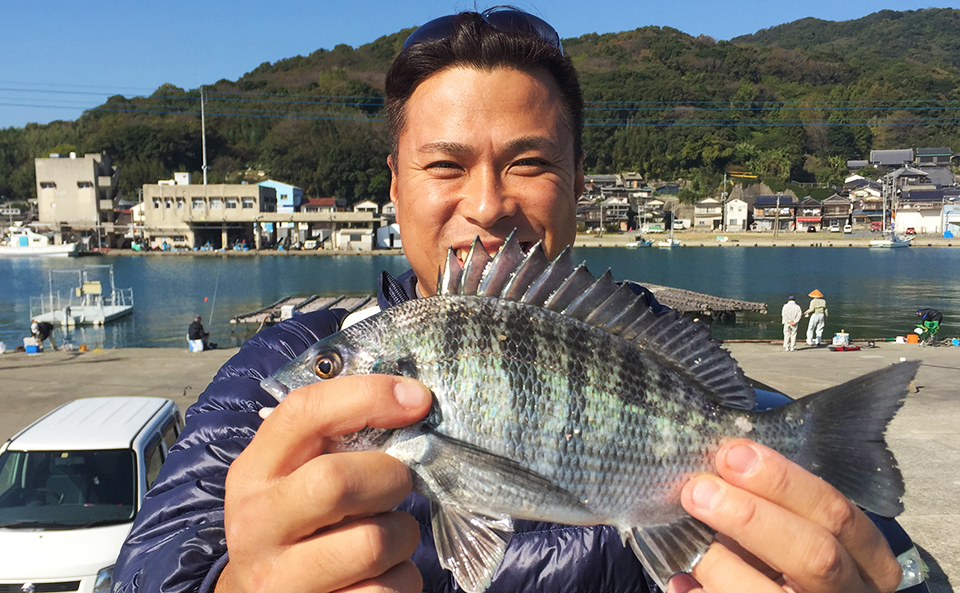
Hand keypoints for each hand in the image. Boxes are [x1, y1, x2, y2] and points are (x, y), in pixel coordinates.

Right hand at [215, 375, 432, 592]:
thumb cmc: (296, 525)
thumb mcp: (294, 477)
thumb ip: (336, 441)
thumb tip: (412, 402)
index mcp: (253, 474)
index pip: (304, 414)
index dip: (367, 396)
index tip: (417, 399)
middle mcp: (256, 526)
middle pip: (335, 483)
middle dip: (390, 478)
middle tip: (398, 484)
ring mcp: (281, 580)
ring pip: (374, 544)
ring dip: (402, 536)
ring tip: (387, 536)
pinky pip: (386, 592)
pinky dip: (401, 580)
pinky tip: (380, 575)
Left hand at [670, 440, 902, 592]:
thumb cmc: (793, 564)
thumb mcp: (802, 534)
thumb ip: (776, 507)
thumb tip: (717, 471)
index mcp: (868, 559)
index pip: (836, 512)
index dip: (783, 481)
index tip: (732, 454)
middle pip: (815, 554)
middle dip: (751, 517)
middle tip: (699, 491)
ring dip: (719, 563)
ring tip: (683, 540)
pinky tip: (681, 581)